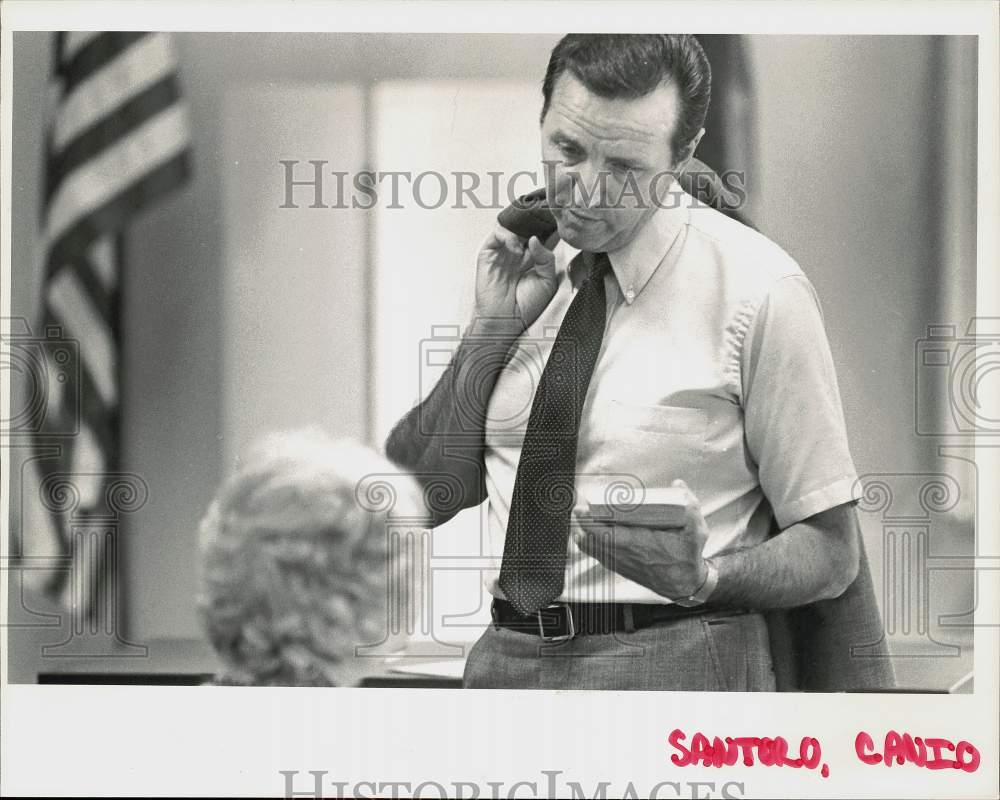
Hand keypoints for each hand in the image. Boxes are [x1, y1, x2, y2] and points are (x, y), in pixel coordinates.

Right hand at [474, 226, 559, 331]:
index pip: (540, 234)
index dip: (547, 226)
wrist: (505, 321)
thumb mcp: (547, 282)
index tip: (557, 219)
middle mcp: (517, 252)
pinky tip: (517, 250)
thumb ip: (546, 258)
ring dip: (521, 228)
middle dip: (534, 221)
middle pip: (525, 226)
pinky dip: (508, 236)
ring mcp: (502, 252)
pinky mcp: (488, 253)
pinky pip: (497, 234)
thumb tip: (535, 239)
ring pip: (511, 226)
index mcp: (533, 258)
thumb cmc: (525, 306)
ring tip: (529, 239)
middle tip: (544, 219)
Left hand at [574, 479, 708, 599]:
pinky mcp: (623, 569)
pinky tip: (585, 537)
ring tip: (578, 520)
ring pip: (597, 550)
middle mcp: (630, 556)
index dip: (595, 524)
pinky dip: (591, 546)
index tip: (586, 511)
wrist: (687, 584)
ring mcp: (624, 564)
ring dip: (585, 535)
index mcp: (645, 545)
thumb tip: (677, 484)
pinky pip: (601, 557)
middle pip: (598, 541)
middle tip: (578, 510)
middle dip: (585, 525)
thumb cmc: (689, 556)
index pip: (612, 535)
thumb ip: (690, 505)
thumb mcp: (697, 529)